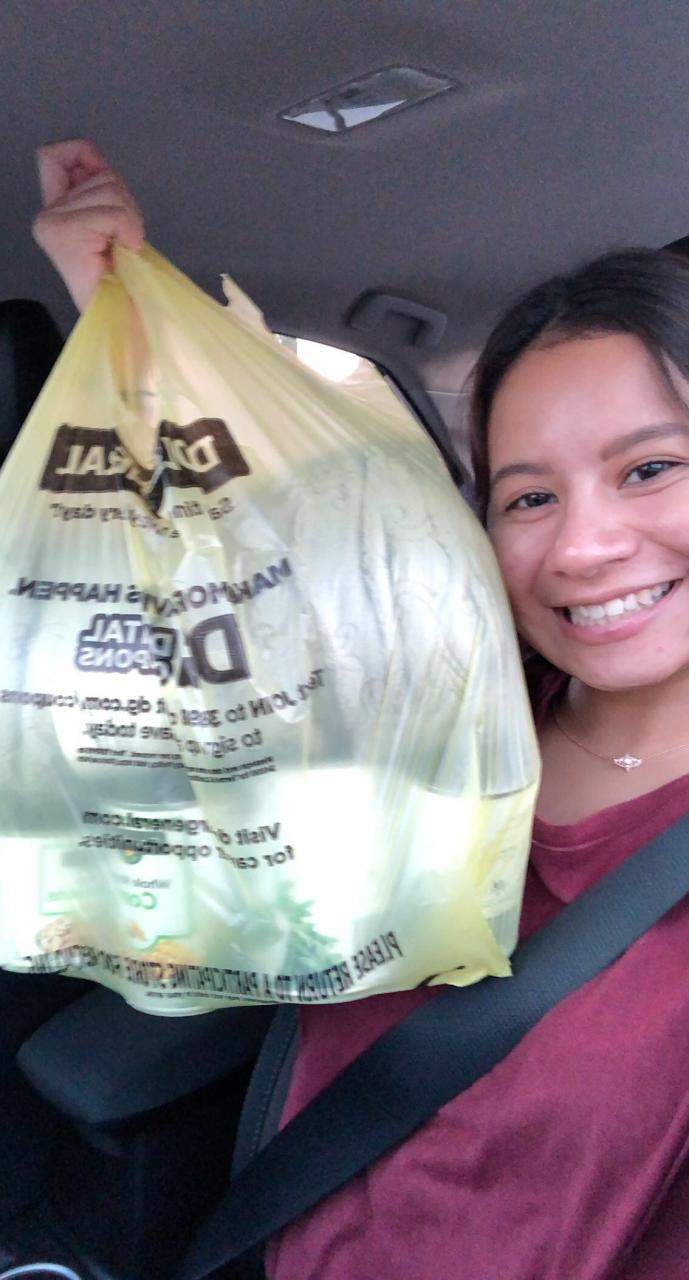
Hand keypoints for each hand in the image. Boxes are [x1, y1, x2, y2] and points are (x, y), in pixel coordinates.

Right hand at [33, 139, 144, 311]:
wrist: (122, 316)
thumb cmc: (122, 278)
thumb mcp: (112, 222)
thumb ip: (101, 191)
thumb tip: (98, 161)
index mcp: (54, 209)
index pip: (55, 154)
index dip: (86, 155)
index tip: (106, 180)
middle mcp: (46, 214)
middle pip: (100, 173)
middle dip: (125, 201)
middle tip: (123, 237)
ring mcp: (52, 222)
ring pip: (110, 190)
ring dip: (129, 218)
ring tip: (122, 247)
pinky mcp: (65, 232)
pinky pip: (113, 212)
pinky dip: (128, 229)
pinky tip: (124, 250)